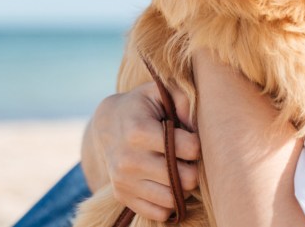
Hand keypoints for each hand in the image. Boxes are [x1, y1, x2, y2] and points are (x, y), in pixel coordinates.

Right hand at [82, 81, 200, 221]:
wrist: (107, 124)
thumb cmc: (142, 106)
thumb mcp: (159, 92)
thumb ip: (183, 100)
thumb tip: (196, 126)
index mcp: (139, 131)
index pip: (189, 148)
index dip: (197, 144)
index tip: (190, 138)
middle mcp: (129, 160)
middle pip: (185, 178)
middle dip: (193, 167)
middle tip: (188, 158)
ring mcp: (124, 181)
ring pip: (173, 199)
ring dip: (183, 187)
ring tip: (179, 170)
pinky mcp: (122, 196)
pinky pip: (158, 213)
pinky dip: (168, 202)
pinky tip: (167, 184)